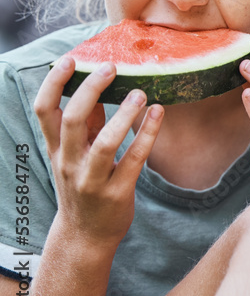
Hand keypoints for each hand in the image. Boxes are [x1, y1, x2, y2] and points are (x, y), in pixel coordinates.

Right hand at [33, 56, 162, 247]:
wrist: (85, 237)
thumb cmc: (83, 185)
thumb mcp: (75, 154)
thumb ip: (86, 124)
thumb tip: (97, 87)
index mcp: (56, 149)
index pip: (44, 110)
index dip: (53, 84)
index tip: (69, 59)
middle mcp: (69, 162)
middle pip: (72, 120)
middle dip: (90, 90)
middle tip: (112, 67)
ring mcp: (92, 179)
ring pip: (104, 143)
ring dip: (124, 115)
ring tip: (141, 93)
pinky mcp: (117, 192)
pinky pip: (134, 159)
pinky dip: (147, 134)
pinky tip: (159, 113)